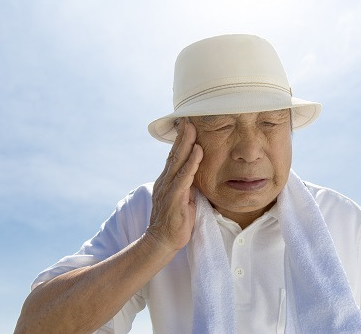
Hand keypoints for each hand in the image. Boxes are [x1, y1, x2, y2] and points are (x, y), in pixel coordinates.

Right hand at [146, 118, 202, 250]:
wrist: (162, 241)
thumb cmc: (176, 220)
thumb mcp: (183, 198)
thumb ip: (187, 184)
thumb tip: (196, 172)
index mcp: (168, 180)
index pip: (175, 156)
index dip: (182, 140)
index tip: (188, 124)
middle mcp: (165, 181)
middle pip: (175, 154)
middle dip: (183, 136)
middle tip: (189, 118)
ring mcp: (168, 189)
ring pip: (178, 162)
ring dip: (186, 144)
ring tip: (192, 128)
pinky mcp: (174, 199)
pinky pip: (183, 178)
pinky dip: (191, 164)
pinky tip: (197, 152)